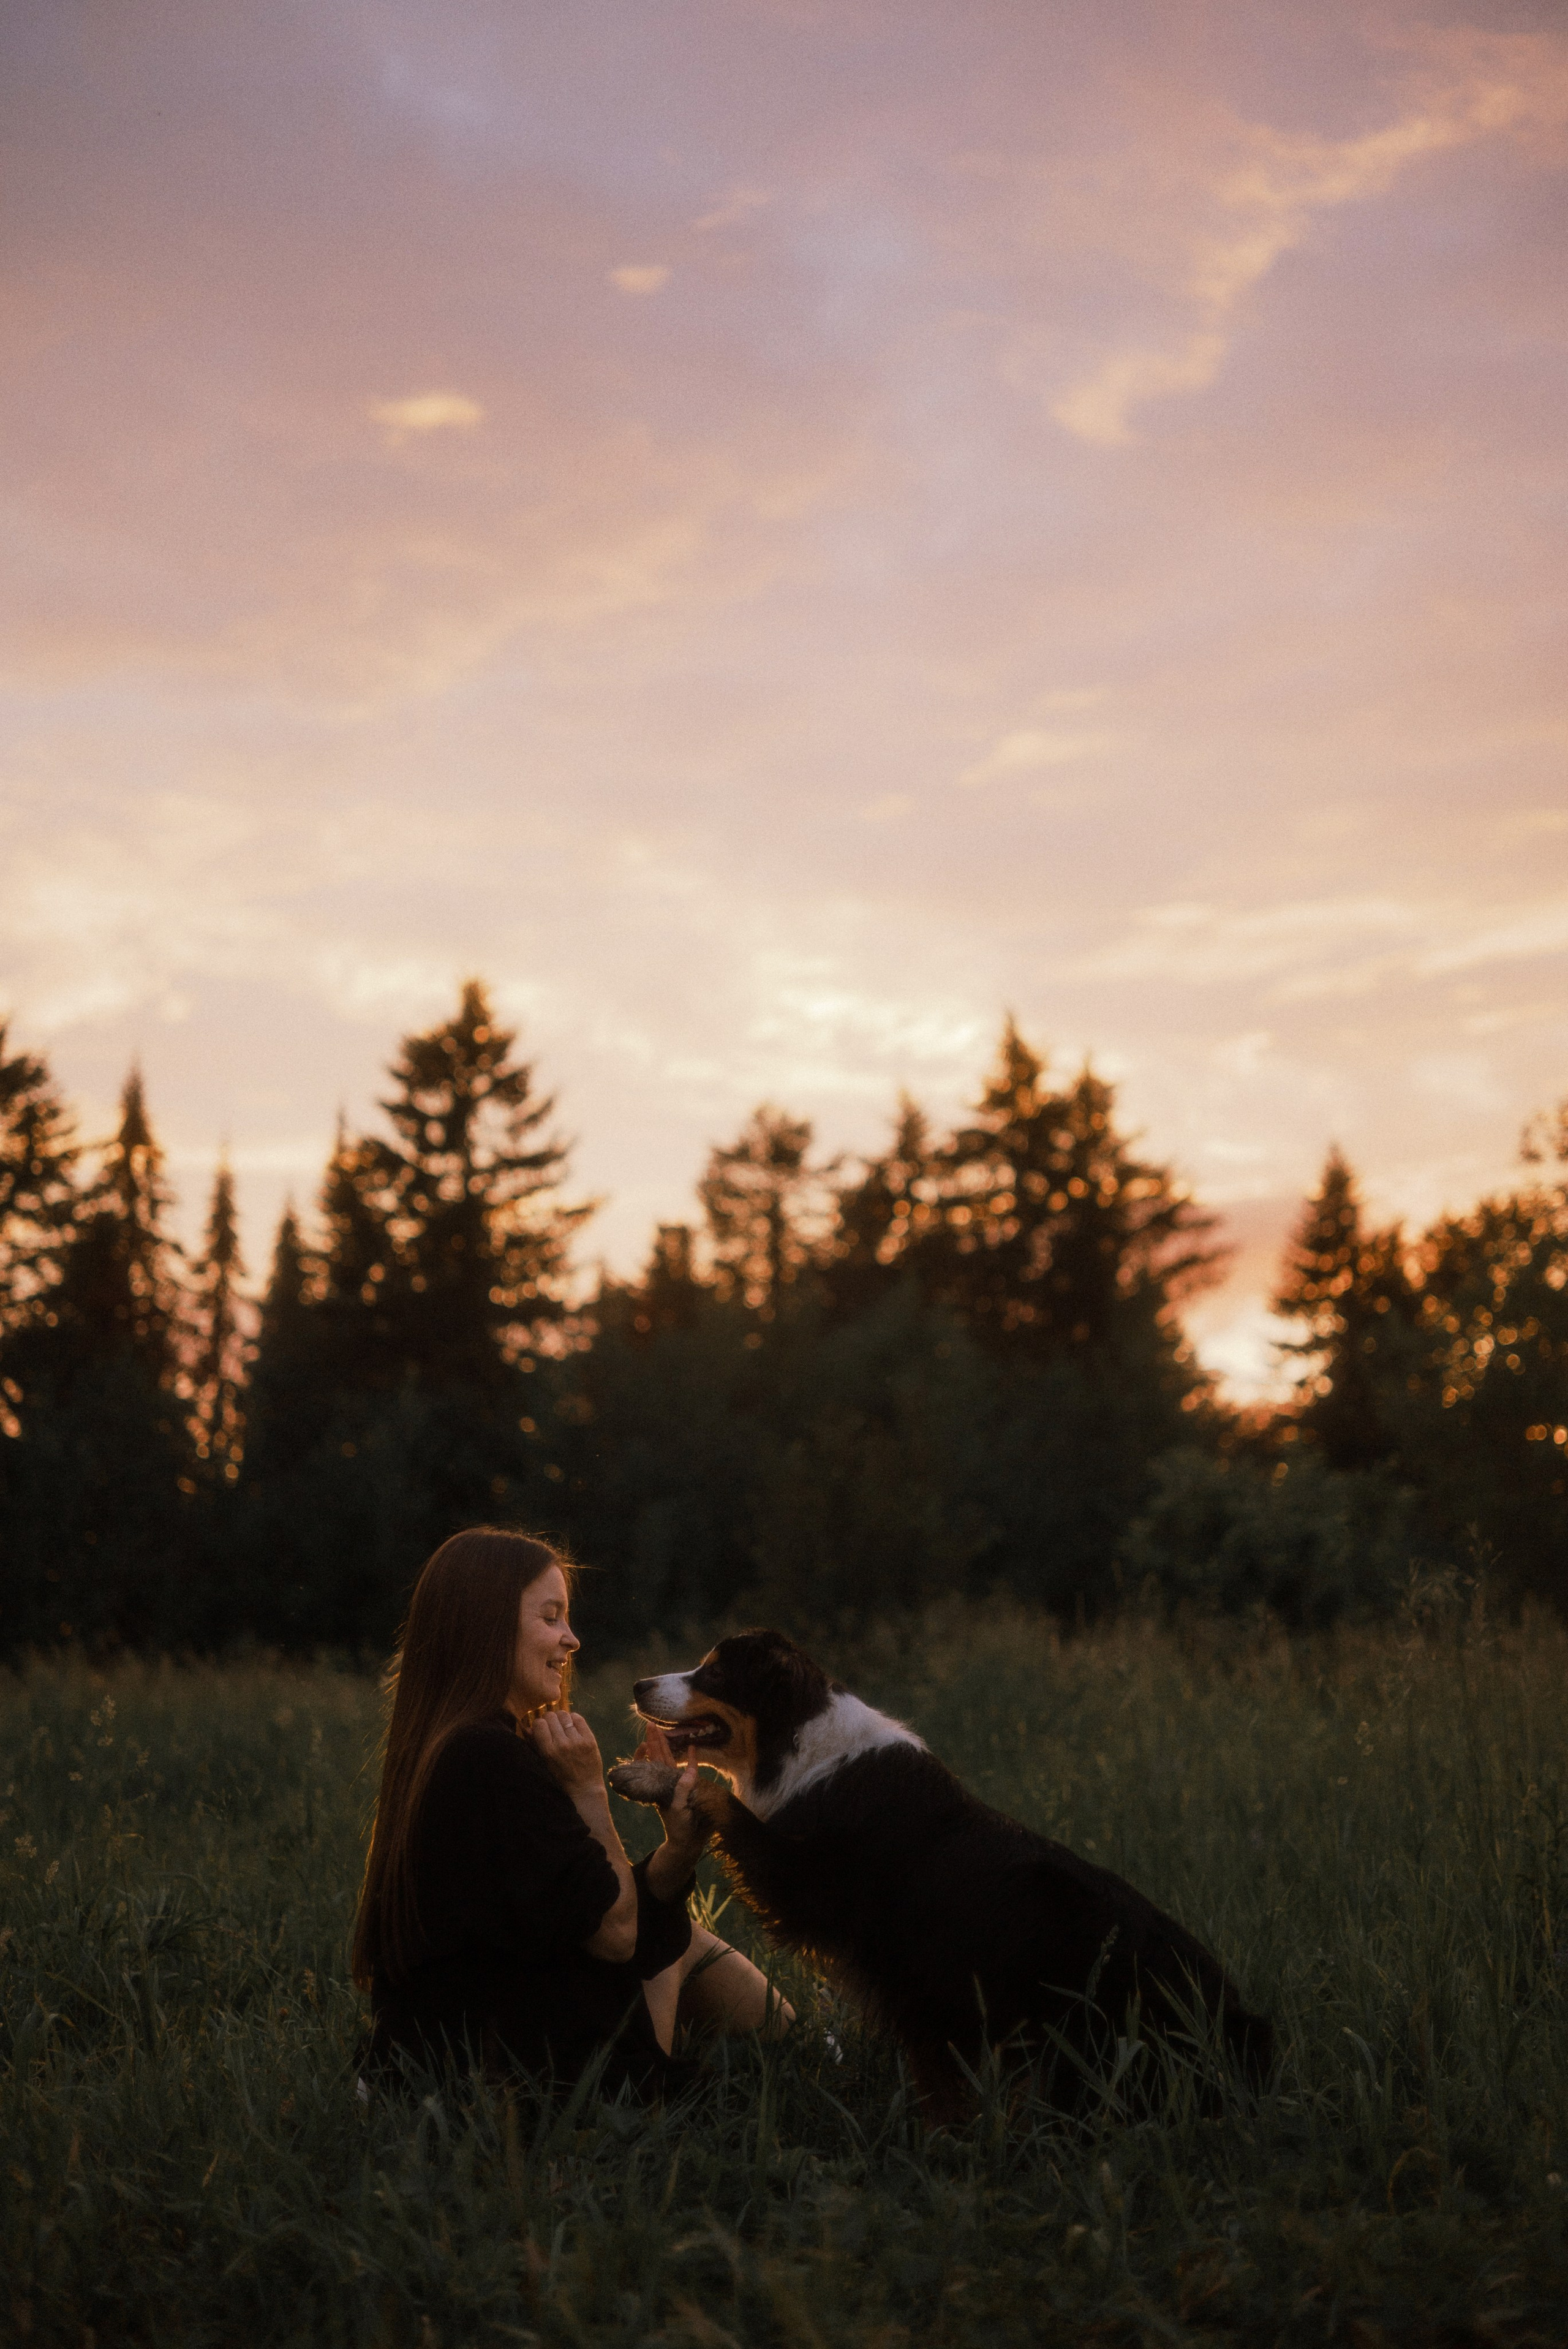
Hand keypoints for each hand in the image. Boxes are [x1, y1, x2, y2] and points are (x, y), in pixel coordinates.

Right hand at [531, 1708, 607, 1794]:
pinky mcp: (589, 1739)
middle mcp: (562, 1744)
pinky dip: (573, 1718)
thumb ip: (536, 1745)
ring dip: (561, 1718)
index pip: (539, 1724)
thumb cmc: (562, 1778)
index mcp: (549, 1752)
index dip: (539, 1723)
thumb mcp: (546, 1763)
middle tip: (552, 1726)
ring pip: (564, 1715)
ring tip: (562, 1725)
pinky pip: (578, 1718)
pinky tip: (572, 1724)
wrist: (585, 1788)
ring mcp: (577, 1741)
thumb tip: (527, 1728)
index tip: (541, 1728)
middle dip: (549, 1719)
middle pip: (551, 1717)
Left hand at [639, 1720, 706, 1864]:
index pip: (654, 1761)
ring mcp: (677, 1784)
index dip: (651, 1747)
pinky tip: (693, 1749)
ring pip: (670, 1761)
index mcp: (661, 1784)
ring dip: (667, 1747)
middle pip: (660, 1757)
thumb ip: (684, 1789)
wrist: (687, 1842)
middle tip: (651, 1724)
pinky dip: (691, 1760)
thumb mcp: (678, 1809)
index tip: (648, 1733)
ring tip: (665, 1731)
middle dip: (656, 1741)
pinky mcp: (689, 1789)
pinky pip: (689, 1771)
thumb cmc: (679, 1826)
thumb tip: (690, 1770)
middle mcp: (667, 1781)